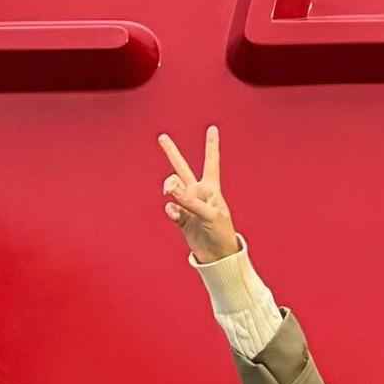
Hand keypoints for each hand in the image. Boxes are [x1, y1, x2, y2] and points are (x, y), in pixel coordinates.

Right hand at [158, 127, 239, 263]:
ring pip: (172, 187)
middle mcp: (198, 193)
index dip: (211, 146)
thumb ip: (190, 201)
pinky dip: (171, 210)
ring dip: (170, 188)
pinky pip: (170, 208)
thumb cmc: (221, 232)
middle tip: (162, 137)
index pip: (211, 162)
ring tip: (171, 194)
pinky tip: (176, 215)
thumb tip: (171, 190)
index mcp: (211, 188)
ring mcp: (187, 205)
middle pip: (182, 168)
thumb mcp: (210, 214)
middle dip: (171, 153)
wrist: (217, 255)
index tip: (212, 128)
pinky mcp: (180, 218)